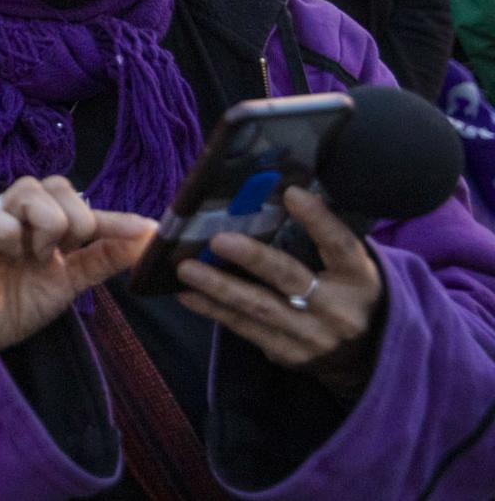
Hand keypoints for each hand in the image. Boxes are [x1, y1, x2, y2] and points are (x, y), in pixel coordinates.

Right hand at [0, 176, 156, 350]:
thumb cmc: (24, 300)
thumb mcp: (74, 281)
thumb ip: (106, 257)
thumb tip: (148, 239)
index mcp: (51, 221)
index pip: (87, 207)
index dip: (117, 219)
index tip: (147, 231)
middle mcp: (26, 212)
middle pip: (58, 185)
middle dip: (73, 223)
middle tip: (58, 254)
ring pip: (30, 191)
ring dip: (43, 227)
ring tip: (33, 256)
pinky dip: (7, 234)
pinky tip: (7, 254)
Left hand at [177, 186, 384, 396]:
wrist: (367, 359)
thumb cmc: (346, 295)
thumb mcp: (348, 269)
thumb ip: (319, 240)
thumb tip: (273, 195)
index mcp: (359, 278)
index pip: (341, 245)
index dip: (319, 220)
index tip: (292, 193)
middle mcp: (339, 309)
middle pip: (291, 278)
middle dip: (253, 259)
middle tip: (218, 240)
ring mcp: (313, 336)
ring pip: (260, 308)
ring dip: (219, 287)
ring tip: (185, 269)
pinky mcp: (289, 354)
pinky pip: (246, 329)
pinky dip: (215, 311)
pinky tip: (188, 295)